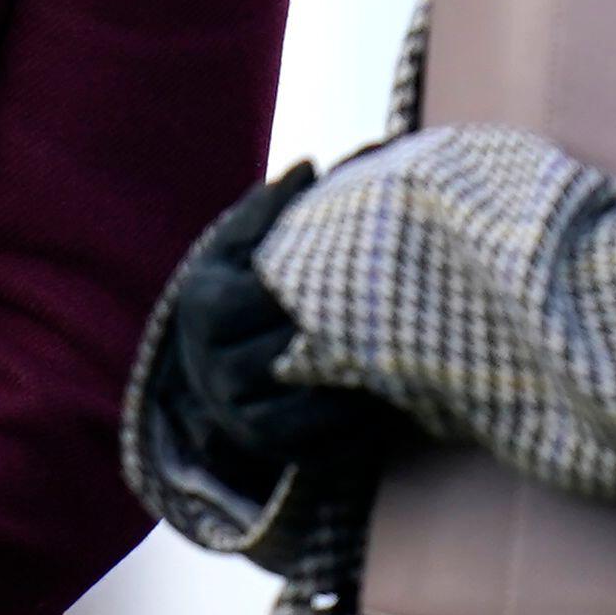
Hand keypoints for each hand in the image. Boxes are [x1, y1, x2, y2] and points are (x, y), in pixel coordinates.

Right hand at [157, 167, 394, 494]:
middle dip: (345, 336)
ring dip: (357, 387)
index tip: (374, 268)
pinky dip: (357, 429)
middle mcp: (214, 367)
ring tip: (408, 362)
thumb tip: (309, 165)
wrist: (211, 359)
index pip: (268, 296)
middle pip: (289, 352)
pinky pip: (317, 446)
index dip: (319, 285)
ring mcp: (237, 415)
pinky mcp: (265, 449)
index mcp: (207, 307)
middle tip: (406, 316)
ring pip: (306, 405)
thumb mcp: (239, 245)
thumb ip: (270, 208)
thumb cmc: (236, 285)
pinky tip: (395, 403)